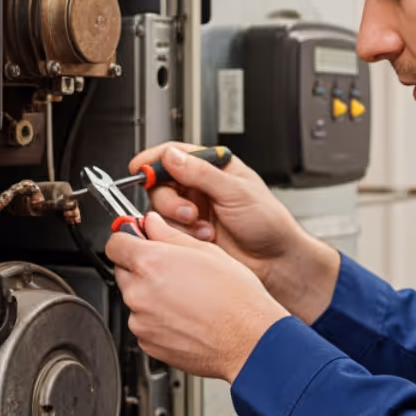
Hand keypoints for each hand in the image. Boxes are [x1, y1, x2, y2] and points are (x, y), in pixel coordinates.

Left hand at [105, 212, 288, 382]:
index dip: (127, 238)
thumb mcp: (207, 252)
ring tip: (185, 296)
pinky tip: (184, 316)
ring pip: (134, 299)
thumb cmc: (236, 299)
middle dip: (141, 267)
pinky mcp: (148, 343)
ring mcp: (141, 321)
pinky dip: (157, 319)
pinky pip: (144, 323)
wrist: (249, 340)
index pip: (115, 243)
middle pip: (123, 271)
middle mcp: (139, 293)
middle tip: (172, 269)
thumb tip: (152, 224)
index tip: (136, 239)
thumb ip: (170, 235)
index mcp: (150, 263)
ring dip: (150, 294)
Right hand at [128, 143, 340, 322]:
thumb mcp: (236, 191)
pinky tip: (204, 239)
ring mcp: (194, 210)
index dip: (154, 160)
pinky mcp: (190, 233)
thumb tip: (173, 157)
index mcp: (214, 167)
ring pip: (162, 208)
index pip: (175, 154)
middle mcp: (201, 187)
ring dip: (178, 220)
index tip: (139, 167)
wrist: (275, 260)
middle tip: (187, 211)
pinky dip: (182, 235)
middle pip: (162, 183)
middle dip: (170, 199)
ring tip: (203, 228)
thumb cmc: (268, 222)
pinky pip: (168, 230)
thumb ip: (201, 173)